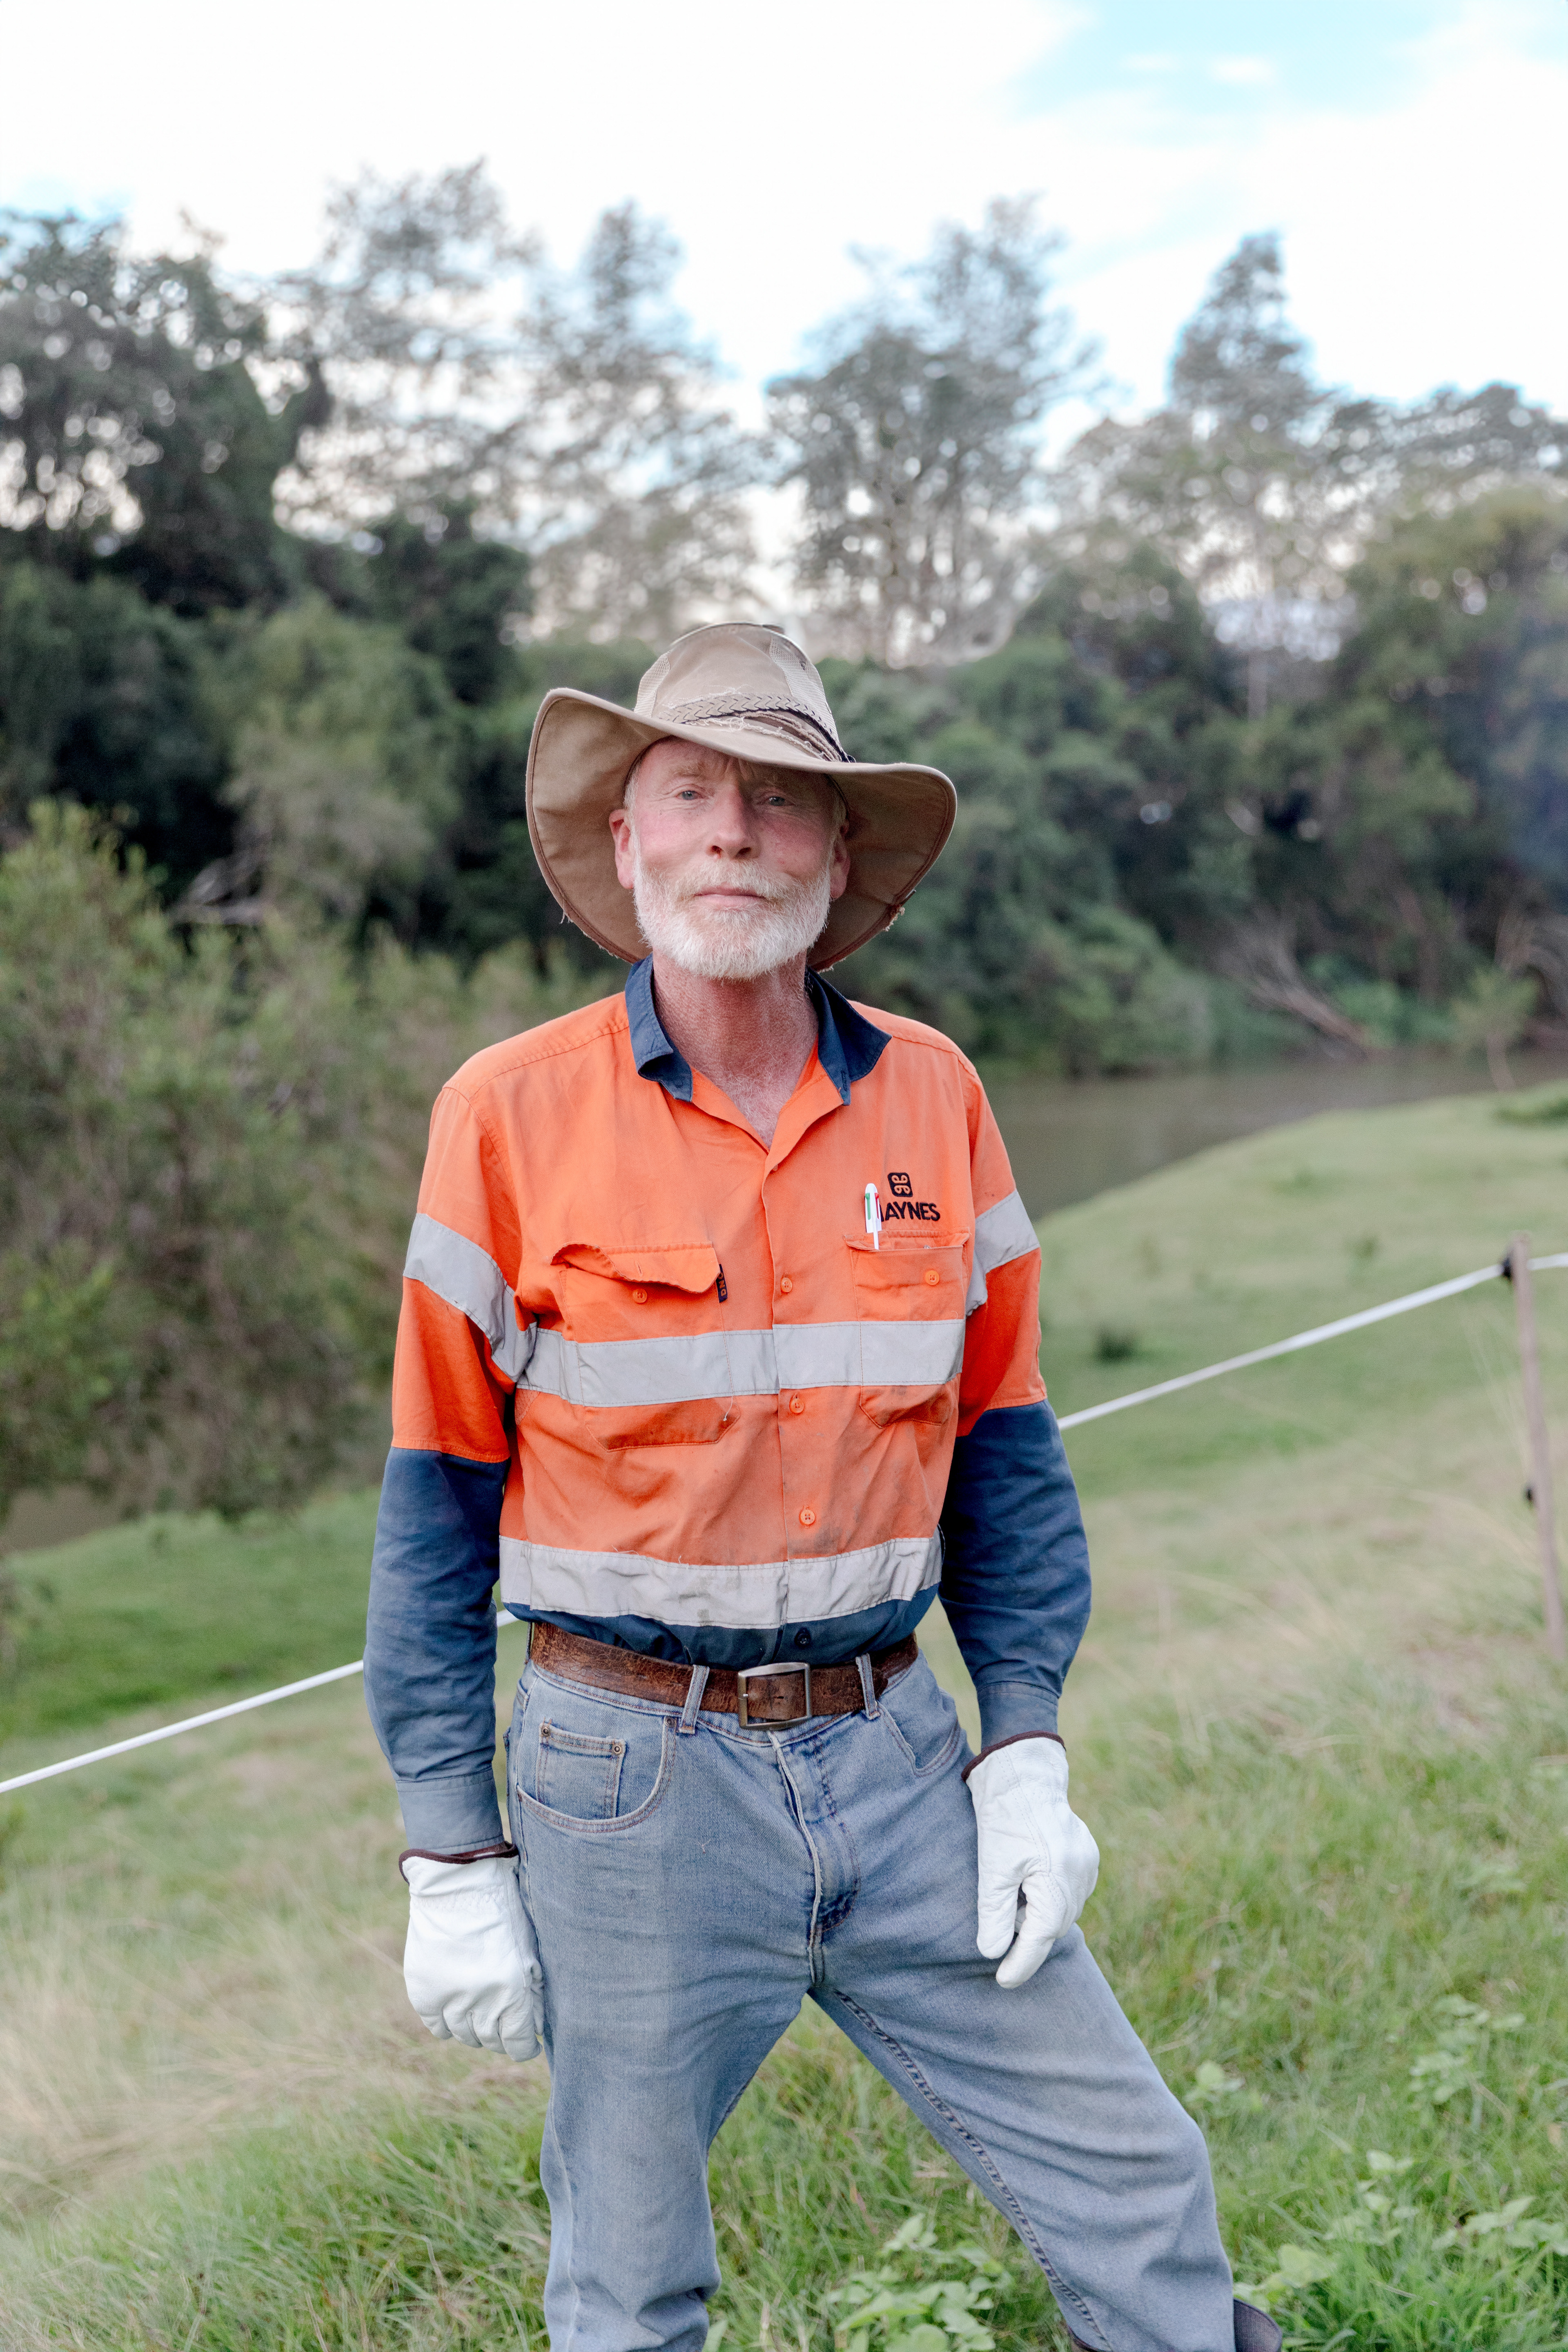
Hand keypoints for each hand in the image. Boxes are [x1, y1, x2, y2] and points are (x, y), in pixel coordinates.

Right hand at [401, 1853, 543, 2060]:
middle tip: (505, 2024)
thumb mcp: (528, 1949)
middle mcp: (480, 2003)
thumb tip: (534, 2026)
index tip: (528, 2043)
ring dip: (475, 2029)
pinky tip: (457, 2008)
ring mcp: (449, 1998)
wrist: (458, 1882)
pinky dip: (448, 2022)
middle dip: (502, 2036)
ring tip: (482, 2013)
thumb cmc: (503, 1909)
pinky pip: (437, 2026)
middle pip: (490, 2041)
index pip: (519, 2045)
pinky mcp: (423, 1992)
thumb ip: (532, 1991)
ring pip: (464, 2035)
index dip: (525, 2047)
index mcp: (512, 1992)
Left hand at [966, 1737, 1098, 1988]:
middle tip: (1000, 1947)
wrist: (1023, 1773)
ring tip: (1013, 1909)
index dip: (1021, 1963)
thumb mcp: (991, 1866)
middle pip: (1054, 1925)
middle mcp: (1082, 1875)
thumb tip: (992, 1953)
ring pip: (1062, 1910)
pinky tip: (1029, 1889)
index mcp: (1060, 1879)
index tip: (1002, 1982)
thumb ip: (993, 1913)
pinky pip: (1068, 1892)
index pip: (1041, 1937)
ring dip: (1039, 1918)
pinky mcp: (1087, 1856)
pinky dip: (1048, 1899)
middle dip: (1028, 1940)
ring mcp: (1088, 1865)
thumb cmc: (1004, 1816)